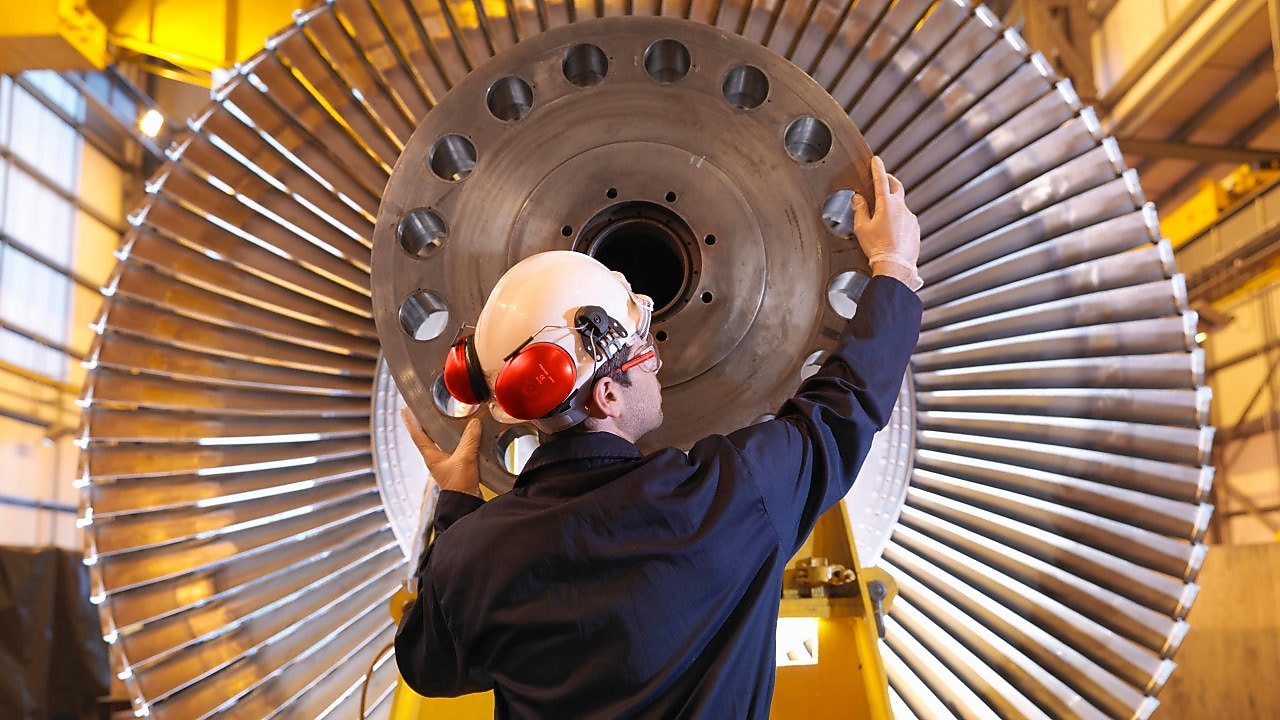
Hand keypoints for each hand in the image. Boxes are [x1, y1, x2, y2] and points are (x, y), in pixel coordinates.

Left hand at [401, 408, 482, 497]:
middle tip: (423, 412)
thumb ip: (469, 439)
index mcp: (431, 456)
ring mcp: (445, 463)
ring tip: (443, 420)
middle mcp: (435, 459)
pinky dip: (457, 440)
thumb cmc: (458, 486)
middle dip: (425, 424)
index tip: (405, 410)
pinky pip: (455, 449)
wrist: (465, 504)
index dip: (411, 421)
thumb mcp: (464, 458)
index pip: (417, 434)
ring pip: (441, 443)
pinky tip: (464, 437)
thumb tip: (474, 424)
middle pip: (427, 437)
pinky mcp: (457, 467)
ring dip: (441, 432)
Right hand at [853, 156, 922, 290]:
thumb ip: (860, 209)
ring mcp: (910, 218)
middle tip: (883, 179)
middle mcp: (901, 208)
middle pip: (896, 187)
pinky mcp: (915, 229)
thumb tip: (858, 198)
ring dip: (892, 206)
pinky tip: (891, 232)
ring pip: (901, 206)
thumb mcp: (862, 228)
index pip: (881, 180)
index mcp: (886, 205)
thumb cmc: (878, 249)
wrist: (895, 266)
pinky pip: (906, 219)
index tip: (876, 161)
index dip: (877, 168)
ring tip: (882, 218)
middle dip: (889, 180)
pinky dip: (898, 220)